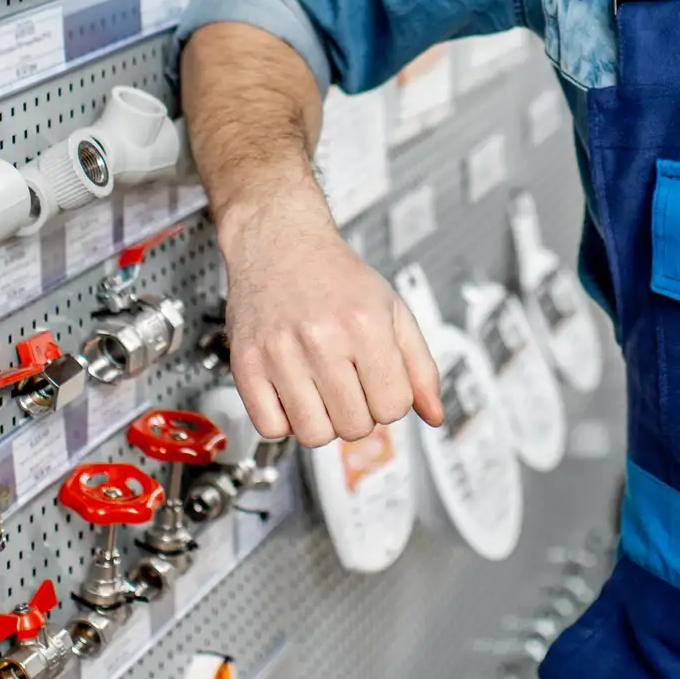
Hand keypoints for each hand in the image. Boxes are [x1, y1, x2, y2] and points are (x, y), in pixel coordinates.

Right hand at [217, 190, 444, 447]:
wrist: (280, 243)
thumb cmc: (336, 277)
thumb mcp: (393, 309)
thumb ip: (420, 365)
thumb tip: (434, 415)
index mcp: (364, 323)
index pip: (393, 407)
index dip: (390, 400)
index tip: (378, 382)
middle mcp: (321, 338)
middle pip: (354, 427)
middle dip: (358, 413)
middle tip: (349, 385)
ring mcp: (279, 353)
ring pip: (313, 435)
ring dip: (322, 422)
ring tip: (320, 390)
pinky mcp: (246, 364)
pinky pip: (271, 428)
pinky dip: (283, 421)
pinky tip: (291, 392)